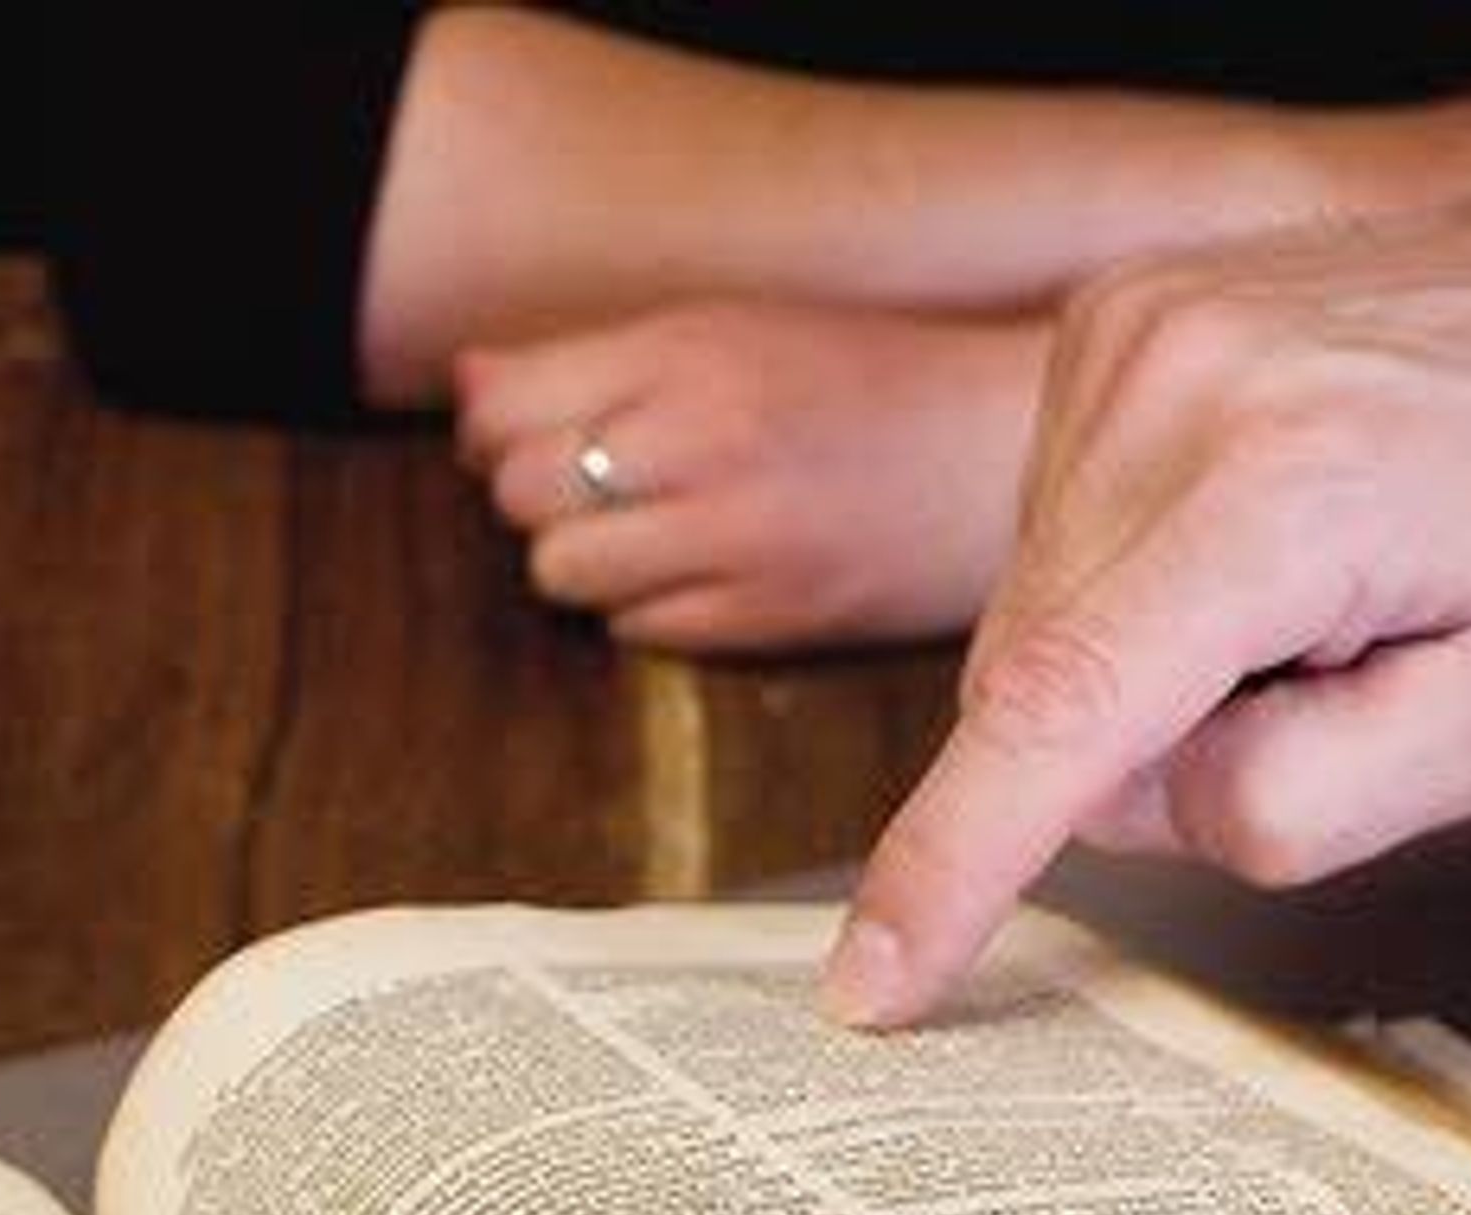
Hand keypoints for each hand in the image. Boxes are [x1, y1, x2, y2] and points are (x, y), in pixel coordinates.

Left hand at [454, 300, 1051, 655]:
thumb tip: (466, 384)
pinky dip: (648, 607)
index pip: (502, 411)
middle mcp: (703, 439)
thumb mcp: (733, 329)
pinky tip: (705, 571)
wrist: (1003, 448)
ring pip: (562, 573)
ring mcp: (735, 536)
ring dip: (585, 560)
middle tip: (603, 485)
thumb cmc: (866, 380)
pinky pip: (636, 629)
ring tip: (652, 531)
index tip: (532, 435)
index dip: (494, 432)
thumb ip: (594, 359)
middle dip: (540, 496)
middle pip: (519, 494)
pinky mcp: (766, 617)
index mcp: (688, 350)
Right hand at [823, 81, 1470, 1027]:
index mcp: (1291, 491)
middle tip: (1334, 676)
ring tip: (1319, 580)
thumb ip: (1306, 805)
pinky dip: (1140, 580)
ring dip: (1149, 660)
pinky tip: (1269, 527)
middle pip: (1042, 693)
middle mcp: (1176, 388)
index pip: (1061, 713)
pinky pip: (1057, 539)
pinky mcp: (1103, 328)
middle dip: (1153, 745)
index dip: (952, 865)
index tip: (874, 983)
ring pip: (1039, 625)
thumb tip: (1135, 805)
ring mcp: (1126, 340)